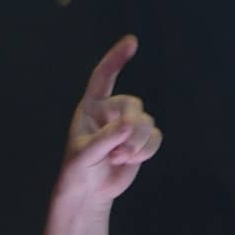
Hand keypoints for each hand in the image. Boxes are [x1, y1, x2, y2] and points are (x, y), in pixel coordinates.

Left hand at [58, 35, 161, 207]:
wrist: (88, 191)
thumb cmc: (78, 171)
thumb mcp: (85, 155)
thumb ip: (105, 139)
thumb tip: (130, 124)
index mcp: (91, 106)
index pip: (103, 76)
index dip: (116, 58)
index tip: (132, 42)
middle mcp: (111, 110)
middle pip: (133, 106)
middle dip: (131, 130)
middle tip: (117, 153)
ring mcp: (128, 124)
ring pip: (147, 123)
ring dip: (137, 145)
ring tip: (117, 159)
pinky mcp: (141, 140)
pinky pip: (155, 137)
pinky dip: (146, 151)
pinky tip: (130, 161)